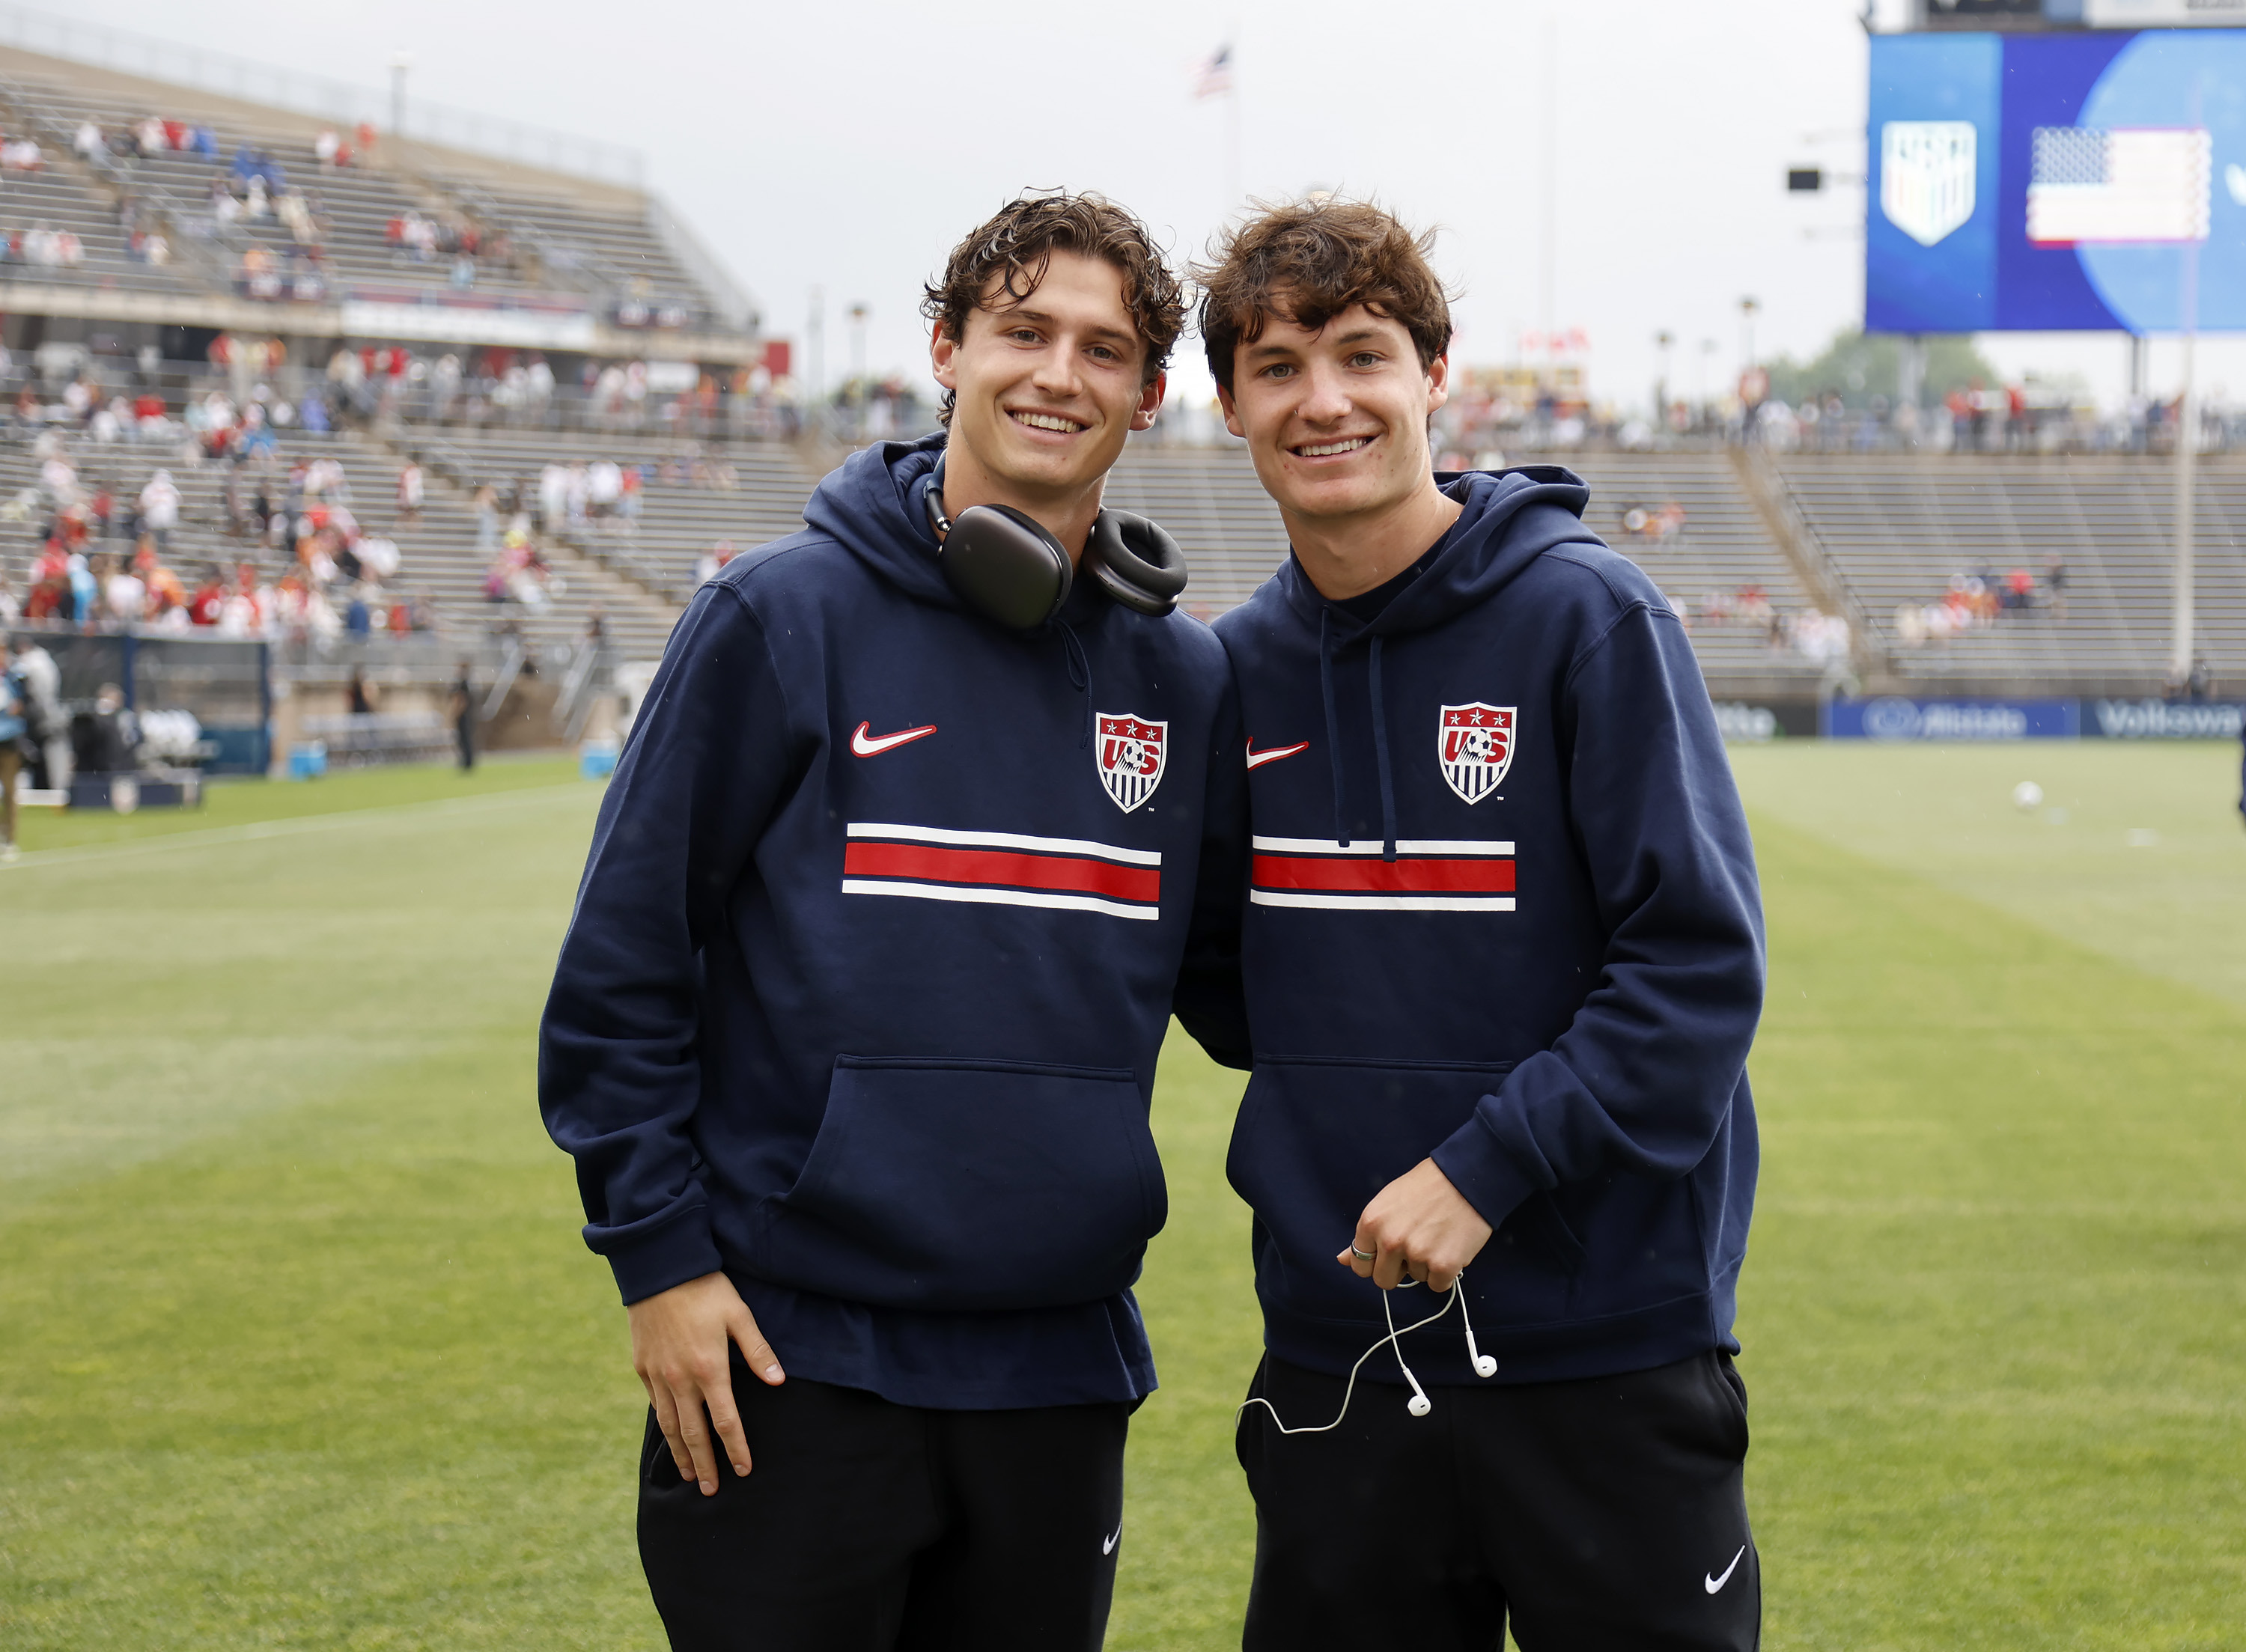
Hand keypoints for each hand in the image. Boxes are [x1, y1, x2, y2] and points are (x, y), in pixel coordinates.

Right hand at [627, 1271, 783, 1495]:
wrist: (659, 1268)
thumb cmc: (706, 1288)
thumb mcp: (739, 1315)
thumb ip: (758, 1350)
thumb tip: (778, 1381)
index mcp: (709, 1369)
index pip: (726, 1422)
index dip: (736, 1449)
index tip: (744, 1470)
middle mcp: (680, 1379)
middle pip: (693, 1434)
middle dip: (705, 1464)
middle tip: (711, 1490)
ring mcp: (657, 1375)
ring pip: (668, 1425)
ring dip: (680, 1453)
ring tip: (688, 1474)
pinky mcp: (642, 1366)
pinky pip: (653, 1403)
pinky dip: (662, 1425)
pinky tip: (669, 1434)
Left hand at [1338, 1159, 1492, 1293]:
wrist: (1467, 1177)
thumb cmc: (1427, 1187)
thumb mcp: (1387, 1203)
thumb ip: (1366, 1235)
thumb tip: (1342, 1260)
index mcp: (1371, 1223)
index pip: (1360, 1265)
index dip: (1376, 1261)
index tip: (1390, 1253)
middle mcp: (1389, 1241)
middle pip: (1383, 1281)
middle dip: (1398, 1270)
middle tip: (1416, 1246)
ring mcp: (1416, 1254)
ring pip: (1415, 1279)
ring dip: (1426, 1265)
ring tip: (1437, 1236)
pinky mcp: (1443, 1265)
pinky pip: (1438, 1285)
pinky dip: (1446, 1272)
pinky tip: (1450, 1247)